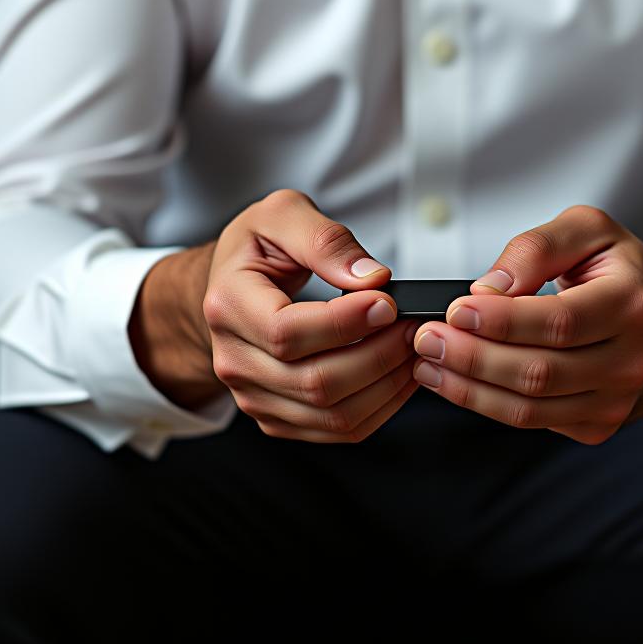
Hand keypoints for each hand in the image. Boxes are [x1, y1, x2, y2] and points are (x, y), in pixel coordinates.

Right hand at [131, 189, 419, 441]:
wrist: (231, 283)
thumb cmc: (255, 248)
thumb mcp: (282, 214)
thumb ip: (325, 240)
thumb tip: (370, 278)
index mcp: (229, 305)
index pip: (287, 333)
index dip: (345, 323)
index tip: (387, 302)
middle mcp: (235, 359)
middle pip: (316, 381)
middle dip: (379, 355)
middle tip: (413, 326)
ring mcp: (255, 394)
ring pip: (333, 413)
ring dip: (387, 385)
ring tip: (412, 348)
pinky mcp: (279, 415)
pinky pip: (338, 428)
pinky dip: (380, 406)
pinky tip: (399, 374)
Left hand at [409, 205, 642, 443]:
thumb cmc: (617, 271)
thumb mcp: (588, 230)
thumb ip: (538, 247)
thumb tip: (490, 286)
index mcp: (631, 304)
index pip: (559, 322)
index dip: (502, 320)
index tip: (455, 309)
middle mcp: (629, 361)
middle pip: (538, 371)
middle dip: (471, 356)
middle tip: (426, 337)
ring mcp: (614, 401)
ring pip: (528, 407)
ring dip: (468, 387)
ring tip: (427, 362)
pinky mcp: (595, 426)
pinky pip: (530, 421)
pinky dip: (484, 403)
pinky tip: (453, 379)